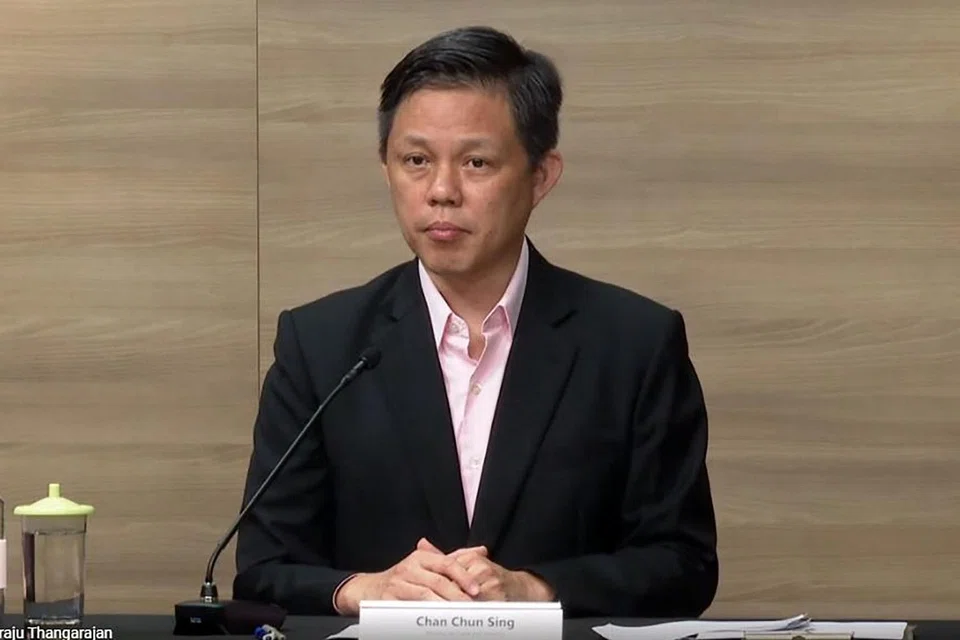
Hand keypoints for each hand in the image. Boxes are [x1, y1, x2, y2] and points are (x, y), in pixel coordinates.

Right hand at [334, 538, 485, 614]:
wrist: (370, 588)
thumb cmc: (404, 577)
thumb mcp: (426, 563)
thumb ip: (453, 558)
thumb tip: (481, 550)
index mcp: (421, 558)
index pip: (447, 563)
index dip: (463, 576)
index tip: (476, 590)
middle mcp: (409, 568)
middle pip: (438, 582)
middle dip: (457, 595)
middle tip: (471, 607)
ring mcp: (397, 584)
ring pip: (425, 596)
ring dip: (443, 607)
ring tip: (457, 615)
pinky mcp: (388, 600)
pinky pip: (409, 609)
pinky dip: (423, 615)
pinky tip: (435, 621)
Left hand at [417, 539, 554, 601]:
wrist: (519, 588)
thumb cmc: (489, 577)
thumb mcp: (467, 562)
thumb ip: (443, 556)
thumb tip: (420, 544)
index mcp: (471, 557)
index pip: (446, 569)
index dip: (433, 583)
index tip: (418, 592)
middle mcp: (481, 567)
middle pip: (453, 584)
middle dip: (440, 595)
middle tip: (424, 605)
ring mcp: (490, 582)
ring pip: (463, 597)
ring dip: (451, 605)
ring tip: (438, 614)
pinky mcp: (497, 597)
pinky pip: (476, 607)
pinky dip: (466, 613)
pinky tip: (457, 618)